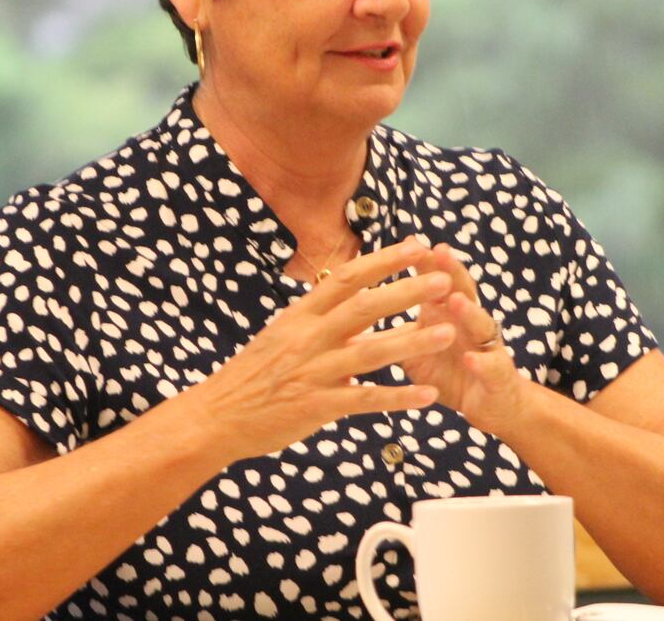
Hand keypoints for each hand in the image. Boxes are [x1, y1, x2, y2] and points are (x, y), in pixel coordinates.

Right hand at [180, 237, 456, 462]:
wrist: (216, 416)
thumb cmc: (252, 376)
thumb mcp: (281, 337)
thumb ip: (318, 322)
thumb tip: (354, 306)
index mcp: (299, 316)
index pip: (346, 278)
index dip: (383, 260)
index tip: (416, 246)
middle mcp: (307, 338)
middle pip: (364, 307)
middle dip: (406, 291)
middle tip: (443, 280)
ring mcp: (312, 372)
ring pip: (370, 353)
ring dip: (412, 342)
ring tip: (447, 333)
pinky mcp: (316, 406)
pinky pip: (365, 400)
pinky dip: (398, 398)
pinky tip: (427, 396)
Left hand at [399, 245, 500, 406]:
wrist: (488, 404)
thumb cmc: (447, 370)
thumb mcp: (414, 351)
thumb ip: (389, 335)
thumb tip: (347, 323)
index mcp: (446, 314)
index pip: (435, 281)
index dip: (423, 262)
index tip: (407, 242)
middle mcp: (469, 323)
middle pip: (462, 290)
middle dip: (450, 271)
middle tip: (438, 251)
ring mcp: (487, 346)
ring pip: (481, 323)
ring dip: (469, 311)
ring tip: (455, 300)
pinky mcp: (498, 376)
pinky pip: (492, 367)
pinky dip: (482, 363)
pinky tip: (472, 359)